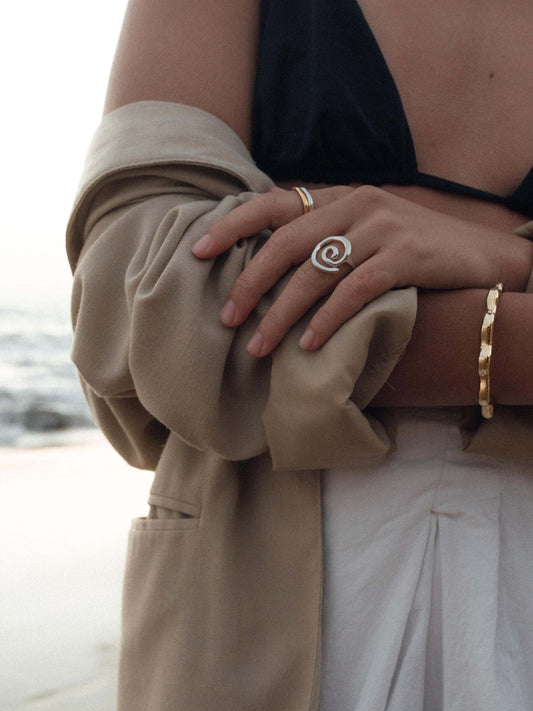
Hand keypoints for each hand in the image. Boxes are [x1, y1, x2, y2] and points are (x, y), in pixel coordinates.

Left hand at [192, 185, 529, 356]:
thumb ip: (326, 238)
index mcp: (340, 196)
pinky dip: (328, 319)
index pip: (273, 203)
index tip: (198, 251)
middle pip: (286, 242)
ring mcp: (383, 227)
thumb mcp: (367, 232)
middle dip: (251, 283)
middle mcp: (357, 204)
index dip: (233, 225)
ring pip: (316, 272)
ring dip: (282, 313)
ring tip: (260, 346)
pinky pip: (354, 290)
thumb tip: (269, 267)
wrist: (483, 255)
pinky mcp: (406, 254)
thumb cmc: (415, 250)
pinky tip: (310, 345)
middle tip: (227, 319)